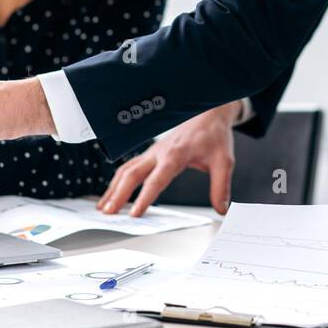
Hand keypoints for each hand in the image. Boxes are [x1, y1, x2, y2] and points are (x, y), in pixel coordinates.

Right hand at [97, 100, 240, 216]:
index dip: (145, 197)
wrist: (208, 113)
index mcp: (176, 154)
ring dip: (113, 188)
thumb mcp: (224, 160)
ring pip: (126, 169)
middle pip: (133, 173)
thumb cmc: (214, 135)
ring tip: (103, 207)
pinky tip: (111, 194)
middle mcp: (159, 152)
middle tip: (108, 213)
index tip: (136, 213)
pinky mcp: (150, 154)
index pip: (157, 179)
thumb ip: (221, 186)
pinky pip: (129, 167)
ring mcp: (152, 152)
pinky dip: (117, 181)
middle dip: (118, 193)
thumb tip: (221, 209)